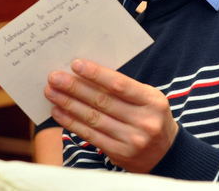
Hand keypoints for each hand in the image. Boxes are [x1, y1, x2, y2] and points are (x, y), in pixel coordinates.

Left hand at [45, 59, 177, 172]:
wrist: (166, 153)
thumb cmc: (151, 117)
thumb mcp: (148, 98)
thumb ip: (124, 89)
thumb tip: (88, 75)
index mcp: (152, 101)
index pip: (120, 85)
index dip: (96, 74)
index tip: (76, 64)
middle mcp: (143, 121)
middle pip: (102, 101)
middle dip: (75, 88)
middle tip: (55, 77)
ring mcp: (131, 139)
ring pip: (93, 118)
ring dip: (69, 104)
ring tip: (52, 92)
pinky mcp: (119, 153)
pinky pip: (90, 135)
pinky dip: (72, 123)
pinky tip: (59, 112)